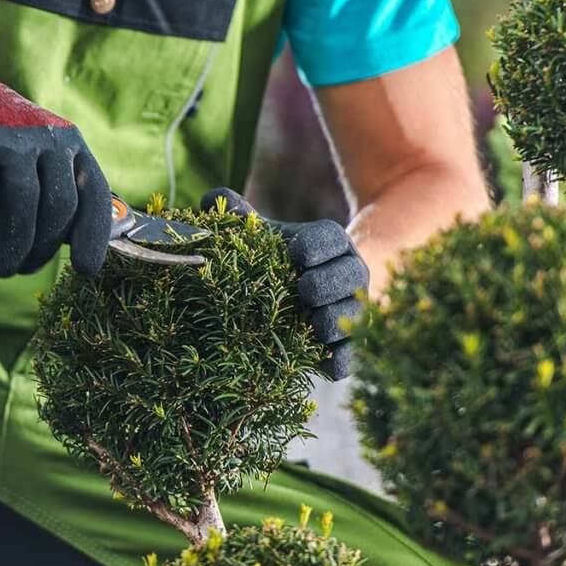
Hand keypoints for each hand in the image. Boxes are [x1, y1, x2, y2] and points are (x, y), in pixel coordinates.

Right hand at [0, 38, 109, 276]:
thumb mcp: (31, 167)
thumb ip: (51, 204)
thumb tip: (87, 262)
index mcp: (71, 146)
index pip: (94, 194)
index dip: (94, 235)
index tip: (86, 269)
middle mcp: (49, 137)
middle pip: (60, 204)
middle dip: (42, 247)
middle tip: (19, 269)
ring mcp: (11, 134)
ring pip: (23, 197)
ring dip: (12, 242)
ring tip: (0, 267)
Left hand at [200, 188, 367, 380]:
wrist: (301, 296)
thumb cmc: (276, 259)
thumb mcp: (261, 237)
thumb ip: (237, 217)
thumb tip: (210, 199)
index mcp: (330, 244)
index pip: (332, 238)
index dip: (318, 245)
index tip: (295, 254)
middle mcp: (349, 275)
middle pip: (352, 275)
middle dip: (329, 283)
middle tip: (303, 289)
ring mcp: (351, 310)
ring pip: (354, 315)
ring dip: (337, 320)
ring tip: (315, 324)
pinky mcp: (346, 344)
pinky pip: (352, 353)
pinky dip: (342, 359)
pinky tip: (330, 367)